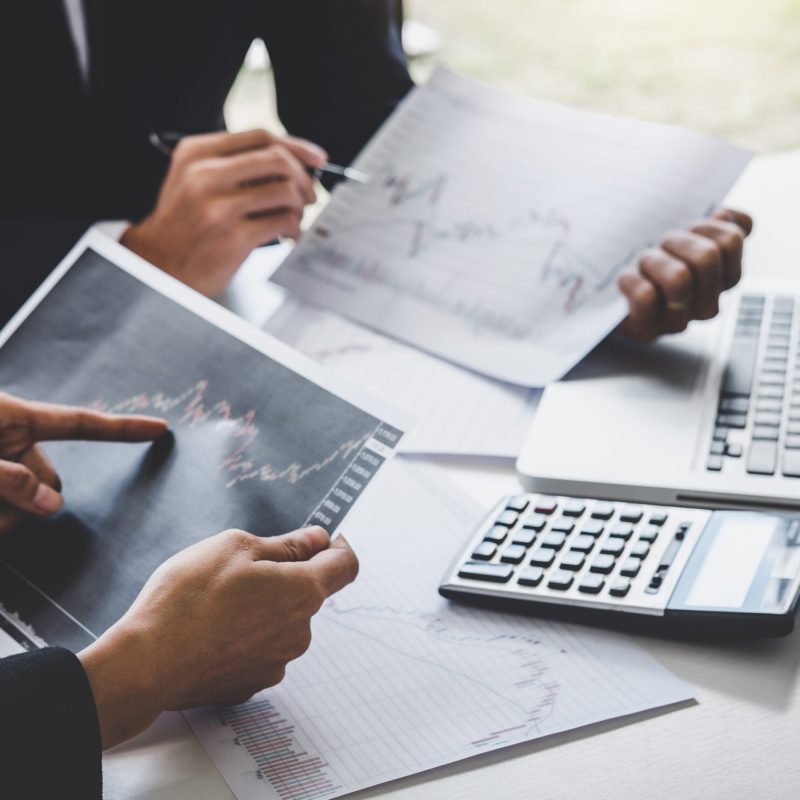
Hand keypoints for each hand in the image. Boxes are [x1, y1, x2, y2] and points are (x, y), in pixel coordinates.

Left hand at [0, 392, 166, 533]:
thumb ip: (14, 480)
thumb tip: (53, 504)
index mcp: (14, 417)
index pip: (79, 423)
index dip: (122, 427)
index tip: (160, 428)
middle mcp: (10, 440)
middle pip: (48, 479)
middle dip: (27, 499)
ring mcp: (0, 466)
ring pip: (27, 505)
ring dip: (6, 518)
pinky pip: (8, 517)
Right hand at [78, 526, 357, 748]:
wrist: (146, 663)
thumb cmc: (189, 597)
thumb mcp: (236, 547)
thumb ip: (286, 544)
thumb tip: (318, 539)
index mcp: (302, 592)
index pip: (346, 566)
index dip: (338, 546)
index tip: (323, 540)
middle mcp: (299, 632)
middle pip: (308, 594)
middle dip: (286, 577)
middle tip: (242, 568)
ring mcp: (276, 662)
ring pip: (281, 622)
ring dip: (263, 607)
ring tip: (217, 602)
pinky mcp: (252, 683)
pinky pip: (259, 649)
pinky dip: (244, 636)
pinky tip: (210, 631)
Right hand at [121, 129, 326, 295]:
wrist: (157, 265)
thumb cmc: (183, 225)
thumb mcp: (193, 180)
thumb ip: (232, 166)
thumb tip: (290, 162)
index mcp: (197, 153)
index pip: (260, 136)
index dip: (296, 146)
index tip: (317, 158)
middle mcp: (205, 175)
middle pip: (278, 159)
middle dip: (304, 177)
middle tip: (309, 195)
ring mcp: (219, 207)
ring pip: (285, 191)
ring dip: (300, 206)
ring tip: (295, 219)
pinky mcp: (234, 237)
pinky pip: (282, 222)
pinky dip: (294, 228)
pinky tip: (289, 236)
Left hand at [616, 208, 752, 341]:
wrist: (605, 296)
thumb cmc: (647, 263)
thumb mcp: (683, 238)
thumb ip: (715, 226)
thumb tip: (727, 214)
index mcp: (723, 280)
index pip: (730, 241)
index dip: (705, 225)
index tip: (687, 228)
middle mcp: (706, 305)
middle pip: (706, 257)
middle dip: (676, 241)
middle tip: (659, 246)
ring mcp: (678, 322)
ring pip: (678, 278)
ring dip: (653, 261)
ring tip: (641, 264)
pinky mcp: (648, 330)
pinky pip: (646, 297)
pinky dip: (630, 280)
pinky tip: (626, 279)